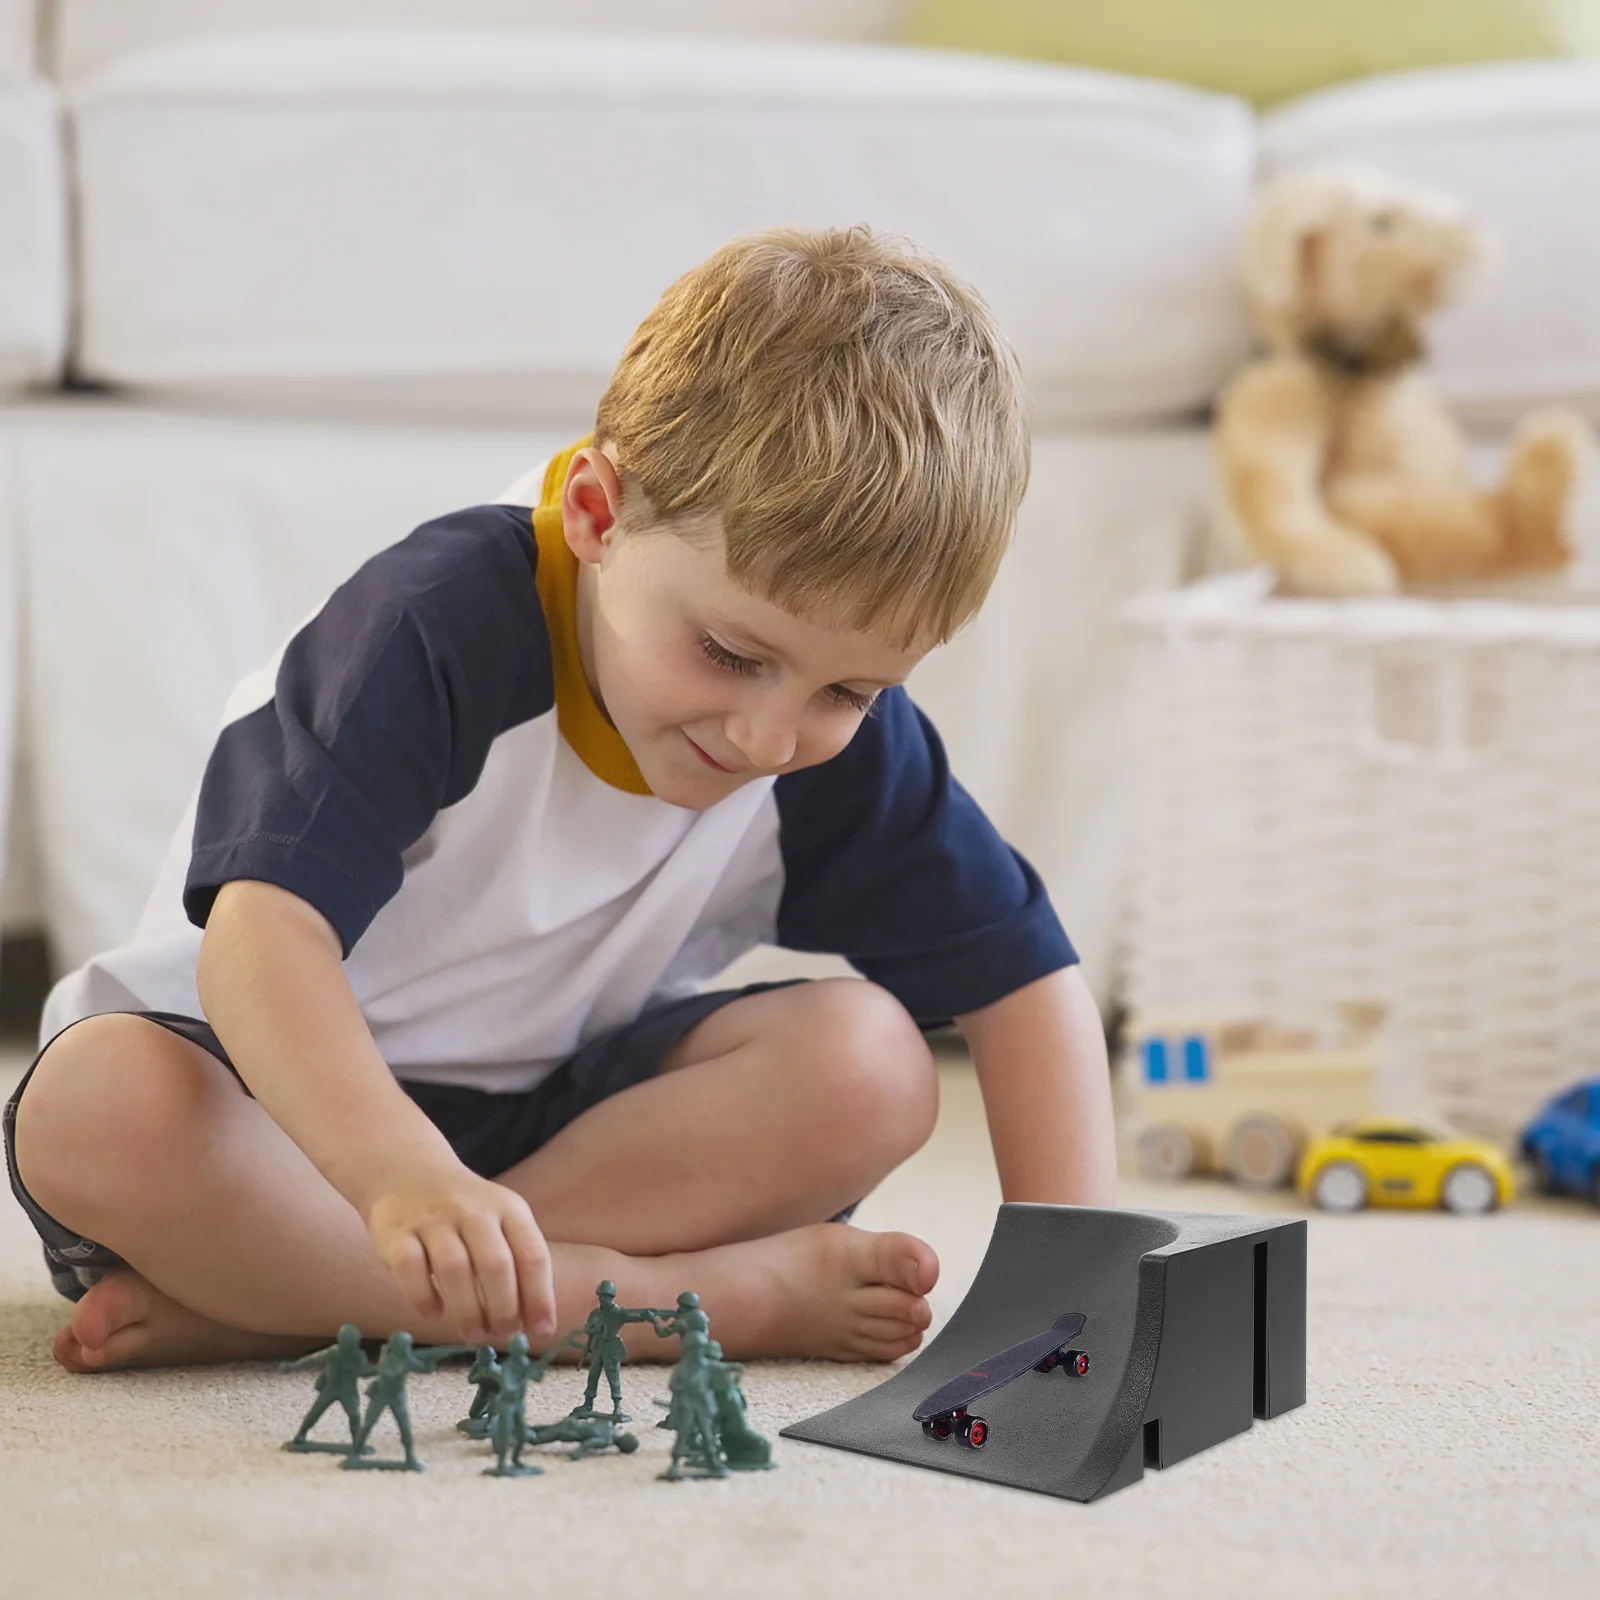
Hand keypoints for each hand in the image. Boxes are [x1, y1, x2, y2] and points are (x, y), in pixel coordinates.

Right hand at [364, 1163, 555, 1344]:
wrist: (408, 1172)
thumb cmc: (464, 1211)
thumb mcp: (499, 1221)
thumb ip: (516, 1263)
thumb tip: (534, 1322)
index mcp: (508, 1209)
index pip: (532, 1254)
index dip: (540, 1295)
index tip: (542, 1329)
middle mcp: (473, 1210)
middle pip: (495, 1264)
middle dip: (503, 1308)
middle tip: (503, 1335)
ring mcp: (433, 1219)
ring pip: (455, 1269)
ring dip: (467, 1309)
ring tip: (474, 1334)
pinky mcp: (396, 1231)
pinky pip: (410, 1268)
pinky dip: (423, 1296)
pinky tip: (433, 1312)